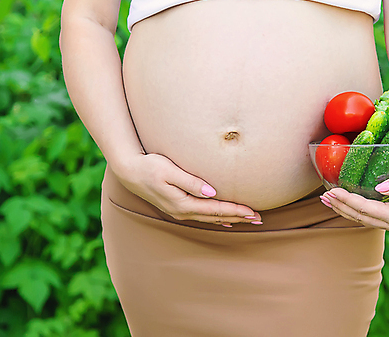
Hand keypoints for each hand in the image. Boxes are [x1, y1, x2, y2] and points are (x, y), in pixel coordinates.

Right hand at [114, 153, 261, 226]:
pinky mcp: (178, 206)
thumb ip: (191, 181)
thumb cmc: (149, 166)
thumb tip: (212, 192)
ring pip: (211, 218)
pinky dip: (217, 219)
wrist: (129, 172)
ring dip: (230, 218)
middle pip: (216, 217)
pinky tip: (225, 221)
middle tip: (259, 219)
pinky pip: (202, 216)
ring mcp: (179, 211)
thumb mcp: (169, 170)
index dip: (236, 210)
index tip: (253, 212)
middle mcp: (182, 211)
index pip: (216, 209)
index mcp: (183, 203)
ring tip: (248, 220)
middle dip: (238, 217)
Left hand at [319, 169, 388, 232]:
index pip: (365, 209)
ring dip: (344, 210)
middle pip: (360, 217)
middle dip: (340, 206)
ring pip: (363, 220)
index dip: (347, 200)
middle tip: (323, 196)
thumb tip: (378, 187)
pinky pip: (369, 218)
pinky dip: (355, 211)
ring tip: (328, 200)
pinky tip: (345, 204)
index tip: (332, 191)